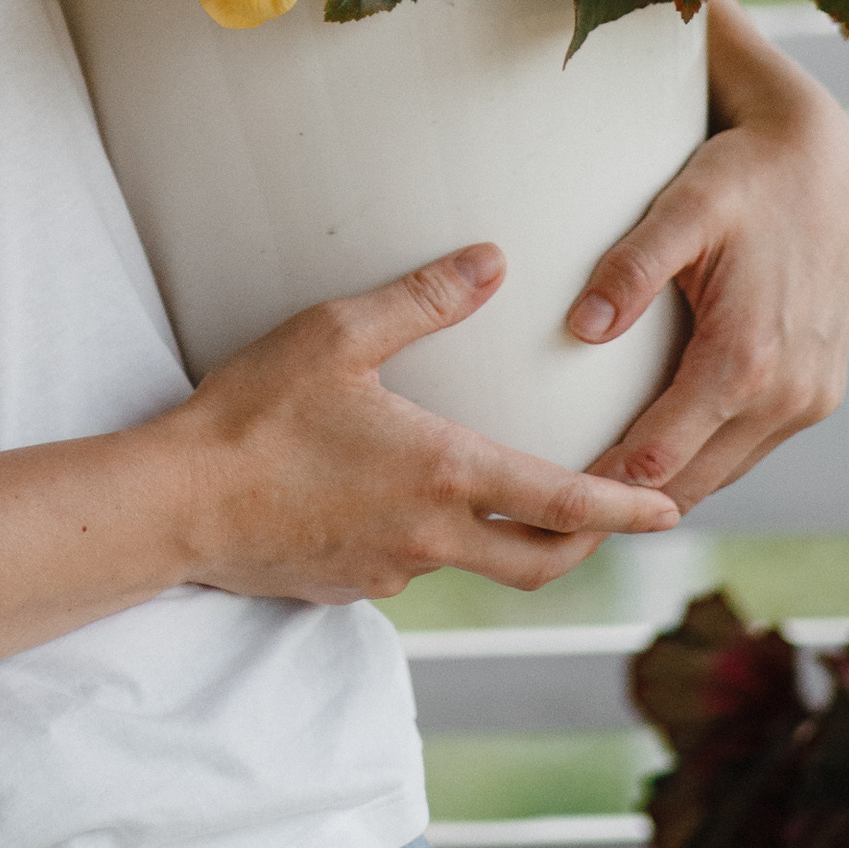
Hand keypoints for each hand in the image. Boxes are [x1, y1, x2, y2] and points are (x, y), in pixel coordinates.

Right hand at [163, 243, 682, 603]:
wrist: (178, 504)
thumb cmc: (255, 412)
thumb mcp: (338, 334)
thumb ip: (423, 299)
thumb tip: (493, 261)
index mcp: (442, 474)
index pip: (561, 504)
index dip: (624, 509)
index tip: (670, 510)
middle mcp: (432, 536)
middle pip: (539, 562)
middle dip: (586, 544)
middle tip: (614, 517)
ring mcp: (392, 571)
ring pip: (475, 563)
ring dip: (508, 539)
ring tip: (510, 497)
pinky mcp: (352, 586)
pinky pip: (414, 567)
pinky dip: (435, 540)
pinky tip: (402, 500)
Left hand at [576, 0, 848, 509]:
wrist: (824, 161)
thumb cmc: (744, 177)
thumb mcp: (684, 208)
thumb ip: (632, 268)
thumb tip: (580, 327)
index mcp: (748, 360)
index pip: (660, 458)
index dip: (601, 486)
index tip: (545, 499)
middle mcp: (789, 395)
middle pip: (692, 482)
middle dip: (626, 505)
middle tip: (556, 517)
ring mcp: (811, 398)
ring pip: (724, 472)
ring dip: (669, 486)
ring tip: (594, 497)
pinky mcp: (820, 391)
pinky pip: (751, 447)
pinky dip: (706, 458)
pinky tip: (659, 451)